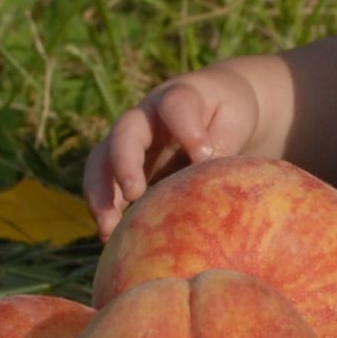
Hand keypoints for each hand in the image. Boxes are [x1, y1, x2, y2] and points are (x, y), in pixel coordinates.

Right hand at [83, 66, 263, 240]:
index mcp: (180, 98)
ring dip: (101, 194)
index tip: (203, 154)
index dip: (187, 128)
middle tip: (134, 193)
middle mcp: (147, 117)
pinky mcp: (124, 166)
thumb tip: (208, 179)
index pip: (177, 105)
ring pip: (102, 160)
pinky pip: (105, 186)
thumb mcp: (235, 121)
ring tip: (108, 229)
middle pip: (125, 132)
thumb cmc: (229, 114)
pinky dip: (106, 211)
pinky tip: (111, 239)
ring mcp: (130, 141)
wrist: (215, 108)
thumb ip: (223, 143)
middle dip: (125, 162)